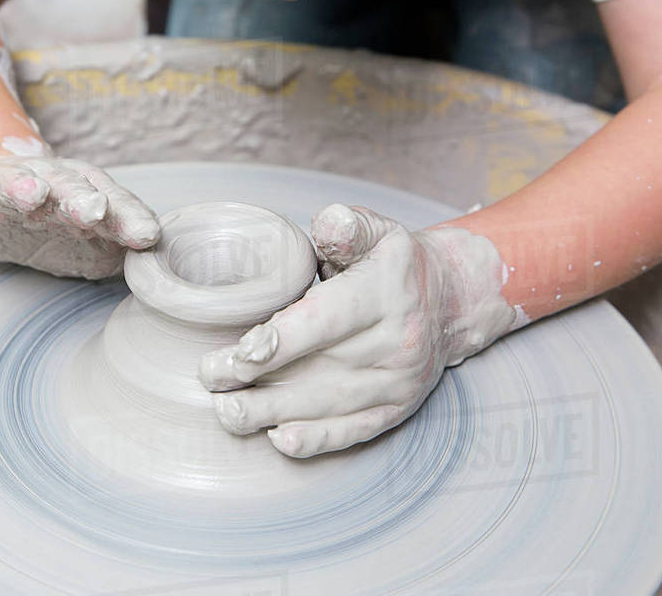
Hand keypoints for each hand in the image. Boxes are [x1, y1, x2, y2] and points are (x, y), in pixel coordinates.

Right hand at [0, 156, 160, 278]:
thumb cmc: (53, 220)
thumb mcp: (92, 238)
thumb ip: (121, 247)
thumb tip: (159, 273)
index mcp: (88, 192)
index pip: (115, 204)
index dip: (130, 219)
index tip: (146, 236)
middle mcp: (52, 182)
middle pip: (70, 189)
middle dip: (82, 199)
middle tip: (94, 210)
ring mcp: (10, 184)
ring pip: (19, 184)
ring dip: (26, 188)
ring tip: (32, 194)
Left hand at [198, 203, 520, 457]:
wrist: (450, 303)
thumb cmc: (392, 264)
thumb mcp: (377, 231)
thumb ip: (347, 225)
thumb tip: (329, 222)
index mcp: (385, 293)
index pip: (328, 320)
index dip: (283, 339)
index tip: (241, 351)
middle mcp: (396, 341)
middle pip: (320, 367)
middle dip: (260, 378)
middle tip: (211, 377)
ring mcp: (399, 381)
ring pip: (330, 404)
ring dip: (274, 413)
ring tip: (227, 411)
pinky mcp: (397, 408)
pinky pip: (355, 430)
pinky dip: (317, 439)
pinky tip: (279, 440)